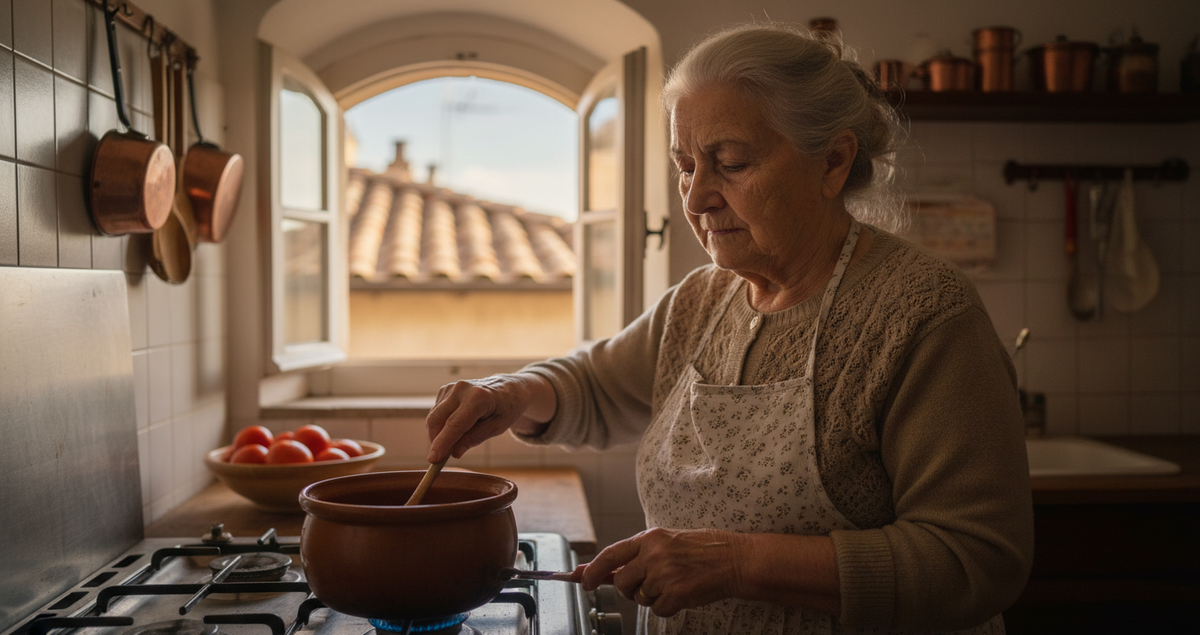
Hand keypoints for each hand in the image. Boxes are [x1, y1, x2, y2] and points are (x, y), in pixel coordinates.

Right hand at [425, 374, 555, 462]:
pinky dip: (441, 425)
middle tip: (440, 459)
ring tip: (456, 441)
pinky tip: (457, 427)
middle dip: (435, 441)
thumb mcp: (497, 427)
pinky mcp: (445, 390)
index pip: (454, 423)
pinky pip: (436, 412)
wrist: (509, 388)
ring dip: (438, 434)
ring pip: (434, 417)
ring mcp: (451, 387)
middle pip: (437, 419)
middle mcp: (461, 388)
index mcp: (478, 397)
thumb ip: (475, 438)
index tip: (433, 459)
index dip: (442, 443)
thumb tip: (454, 453)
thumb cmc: (507, 408)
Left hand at [580, 528, 744, 616]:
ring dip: (653, 597)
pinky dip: (668, 606)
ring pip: (639, 598)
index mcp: (650, 538)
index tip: (581, 580)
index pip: (610, 554)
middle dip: (629, 589)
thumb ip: (637, 555)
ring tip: (674, 583)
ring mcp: (664, 575)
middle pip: (622, 582)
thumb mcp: (667, 542)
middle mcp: (653, 555)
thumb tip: (604, 570)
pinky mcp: (675, 594)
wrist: (735, 559)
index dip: (591, 570)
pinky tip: (683, 593)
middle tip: (648, 585)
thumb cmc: (703, 550)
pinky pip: (657, 609)